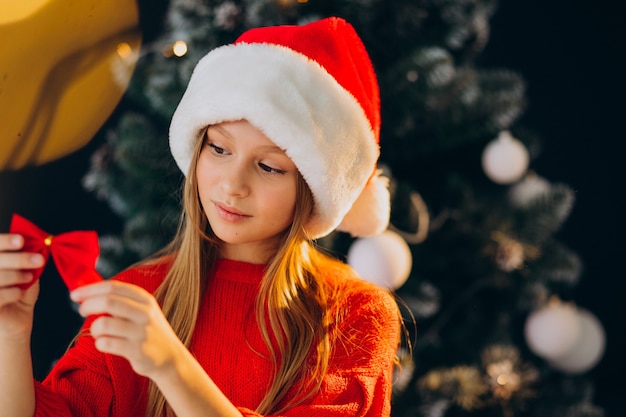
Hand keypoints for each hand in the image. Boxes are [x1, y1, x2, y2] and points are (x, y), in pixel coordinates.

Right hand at [0, 234, 43, 338]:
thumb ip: (25, 258)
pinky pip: (0, 295)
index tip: (21, 240)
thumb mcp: (24, 271)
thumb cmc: (18, 292)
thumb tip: (36, 244)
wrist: (16, 320)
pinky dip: (14, 292)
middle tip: (39, 260)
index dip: (5, 241)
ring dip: (17, 276)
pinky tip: (20, 293)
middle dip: (19, 259)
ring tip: (28, 278)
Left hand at [70, 280, 187, 378]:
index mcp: (144, 299)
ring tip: (99, 333)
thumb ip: (120, 301)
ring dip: (94, 329)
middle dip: (88, 305)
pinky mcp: (137, 351)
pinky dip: (99, 343)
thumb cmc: (147, 331)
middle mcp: (145, 313)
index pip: (113, 287)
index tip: (74, 295)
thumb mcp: (142, 310)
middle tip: (82, 311)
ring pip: (104, 324)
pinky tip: (105, 344)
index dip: (90, 289)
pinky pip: (106, 343)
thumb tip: (87, 294)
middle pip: (108, 302)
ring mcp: (142, 332)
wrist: (170, 357)